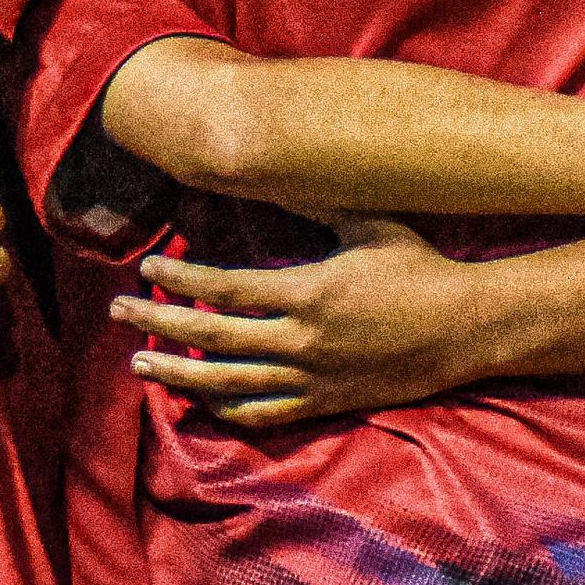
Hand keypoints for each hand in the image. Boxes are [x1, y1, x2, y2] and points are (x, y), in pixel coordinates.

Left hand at [115, 215, 479, 428]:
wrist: (465, 329)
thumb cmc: (420, 268)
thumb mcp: (369, 224)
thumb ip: (318, 205)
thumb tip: (274, 172)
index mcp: (307, 293)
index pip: (224, 288)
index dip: (180, 278)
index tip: (148, 268)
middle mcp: (301, 341)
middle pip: (211, 336)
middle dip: (158, 324)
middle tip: (119, 314)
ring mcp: (311, 378)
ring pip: (227, 382)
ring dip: (177, 373)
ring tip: (141, 365)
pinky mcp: (326, 402)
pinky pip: (264, 412)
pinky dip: (227, 407)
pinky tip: (202, 399)